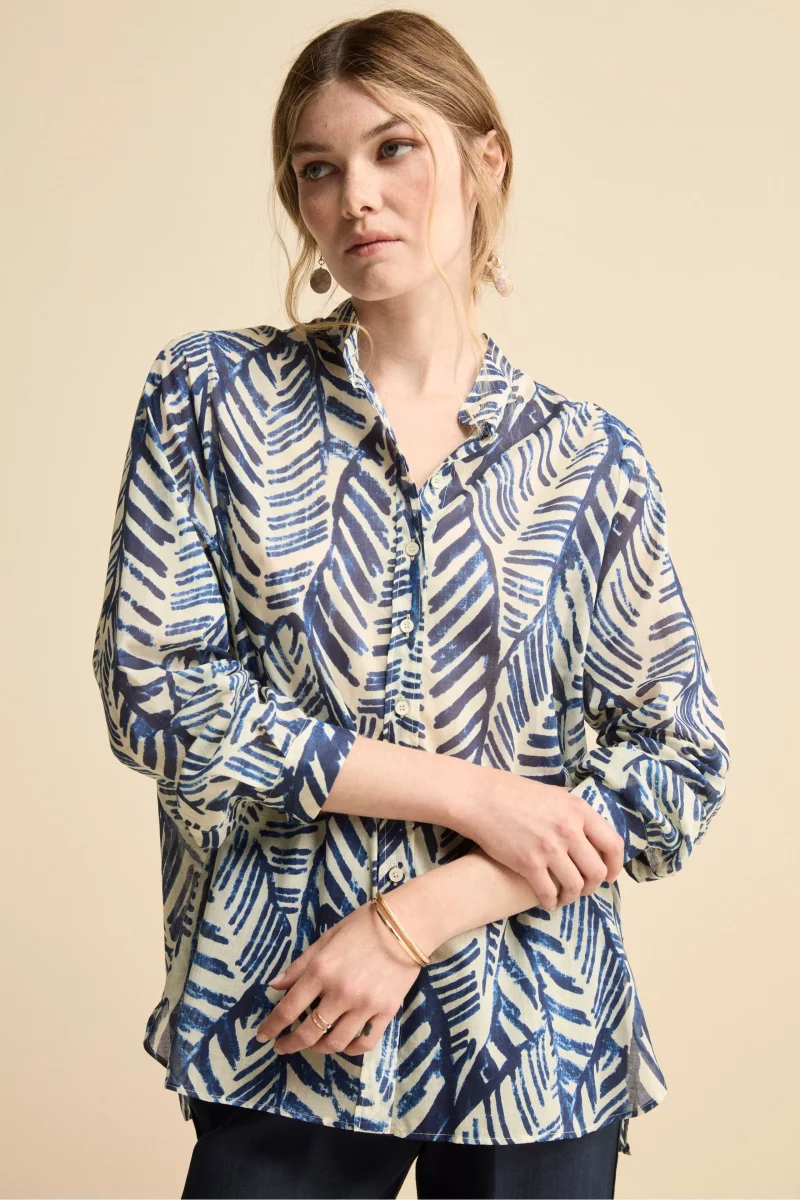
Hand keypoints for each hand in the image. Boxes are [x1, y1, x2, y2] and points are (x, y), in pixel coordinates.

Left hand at [255, 901, 422, 1056]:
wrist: (407, 923)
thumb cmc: (363, 926)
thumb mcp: (326, 938)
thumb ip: (300, 965)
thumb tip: (274, 986)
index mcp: (322, 970)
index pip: (289, 1008)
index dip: (272, 1026)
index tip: (262, 1036)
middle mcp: (341, 992)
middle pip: (309, 1032)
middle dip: (290, 1044)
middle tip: (282, 1047)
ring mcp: (365, 1005)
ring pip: (335, 1043)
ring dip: (318, 1048)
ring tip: (312, 1044)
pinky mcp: (386, 1012)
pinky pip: (364, 1043)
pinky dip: (350, 1049)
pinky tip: (342, 1043)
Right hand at [462, 775, 624, 910]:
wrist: (481, 798)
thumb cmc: (514, 793)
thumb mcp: (553, 794)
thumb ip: (573, 810)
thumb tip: (589, 824)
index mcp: (578, 810)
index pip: (613, 845)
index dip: (615, 866)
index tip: (609, 875)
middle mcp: (569, 830)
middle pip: (596, 871)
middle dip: (592, 885)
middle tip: (583, 888)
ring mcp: (549, 848)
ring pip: (575, 885)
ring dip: (572, 896)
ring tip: (564, 897)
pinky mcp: (529, 863)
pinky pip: (548, 892)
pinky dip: (551, 902)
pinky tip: (546, 901)